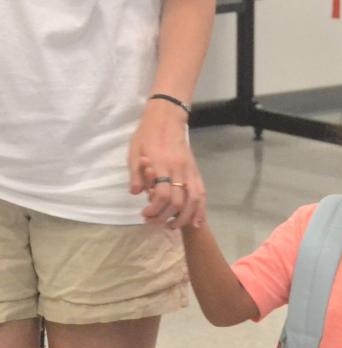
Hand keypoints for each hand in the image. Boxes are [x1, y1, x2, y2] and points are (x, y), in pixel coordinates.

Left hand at [129, 99, 206, 228]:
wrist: (166, 120)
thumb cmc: (146, 136)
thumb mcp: (134, 152)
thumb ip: (135, 173)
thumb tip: (136, 193)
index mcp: (161, 165)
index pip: (162, 194)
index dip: (155, 209)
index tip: (145, 214)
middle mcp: (178, 169)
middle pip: (178, 201)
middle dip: (167, 216)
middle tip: (155, 223)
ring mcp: (189, 171)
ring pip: (193, 199)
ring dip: (185, 217)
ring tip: (175, 226)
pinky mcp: (196, 171)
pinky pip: (202, 193)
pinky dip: (200, 209)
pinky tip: (197, 221)